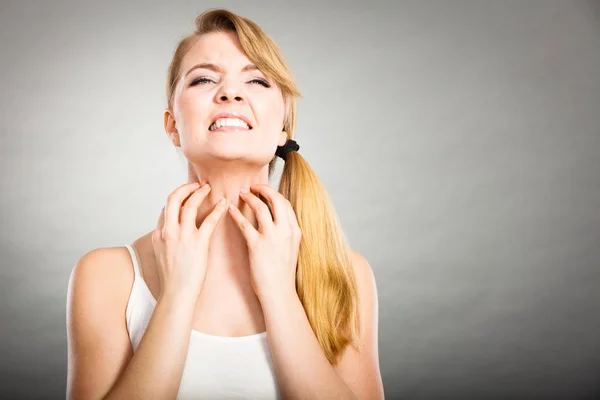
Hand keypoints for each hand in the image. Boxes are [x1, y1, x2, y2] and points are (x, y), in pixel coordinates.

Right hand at [152, 182, 227, 300]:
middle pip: (173, 199)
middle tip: (196, 184)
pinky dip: (217, 209)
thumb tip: (172, 231)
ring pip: (189, 205)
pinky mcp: (198, 243)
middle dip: (185, 188)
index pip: (165, 208)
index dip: (176, 198)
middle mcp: (168, 231)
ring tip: (208, 189)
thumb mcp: (162, 255)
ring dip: (200, 193)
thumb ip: (166, 240)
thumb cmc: (173, 279)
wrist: (177, 294)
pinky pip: (209, 220)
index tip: (186, 194)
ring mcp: (182, 236)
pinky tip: (224, 204)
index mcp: (159, 234)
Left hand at [227, 184, 301, 301]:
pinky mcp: (257, 245)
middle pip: (276, 200)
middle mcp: (286, 231)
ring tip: (241, 193)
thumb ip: (285, 234)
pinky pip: (245, 224)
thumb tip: (276, 223)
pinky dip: (236, 214)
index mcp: (295, 231)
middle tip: (253, 186)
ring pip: (261, 208)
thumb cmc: (282, 274)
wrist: (278, 292)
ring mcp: (272, 237)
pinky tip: (229, 210)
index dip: (274, 194)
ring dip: (250, 197)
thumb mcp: (290, 249)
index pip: (286, 204)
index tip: (265, 191)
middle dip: (264, 189)